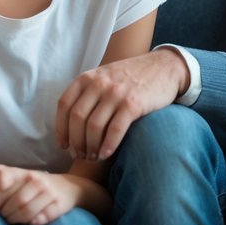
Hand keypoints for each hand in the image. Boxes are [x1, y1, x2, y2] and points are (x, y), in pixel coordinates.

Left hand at [0, 164, 77, 224]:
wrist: (66, 187)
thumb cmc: (28, 186)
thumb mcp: (8, 178)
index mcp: (16, 172)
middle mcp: (32, 179)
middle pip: (9, 202)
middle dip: (1, 213)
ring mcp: (46, 192)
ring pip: (23, 212)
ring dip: (14, 220)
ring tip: (10, 221)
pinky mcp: (57, 204)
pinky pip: (39, 219)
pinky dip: (30, 223)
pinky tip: (27, 223)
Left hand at [55, 49, 188, 159]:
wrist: (164, 67)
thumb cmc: (131, 77)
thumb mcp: (104, 76)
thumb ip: (88, 93)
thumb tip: (70, 124)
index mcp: (87, 77)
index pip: (64, 105)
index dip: (61, 128)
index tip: (63, 145)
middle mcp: (99, 83)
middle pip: (77, 118)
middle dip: (75, 142)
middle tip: (79, 156)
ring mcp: (116, 93)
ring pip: (94, 126)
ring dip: (91, 147)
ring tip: (92, 157)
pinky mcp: (134, 104)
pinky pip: (115, 129)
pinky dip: (108, 145)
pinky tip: (106, 155)